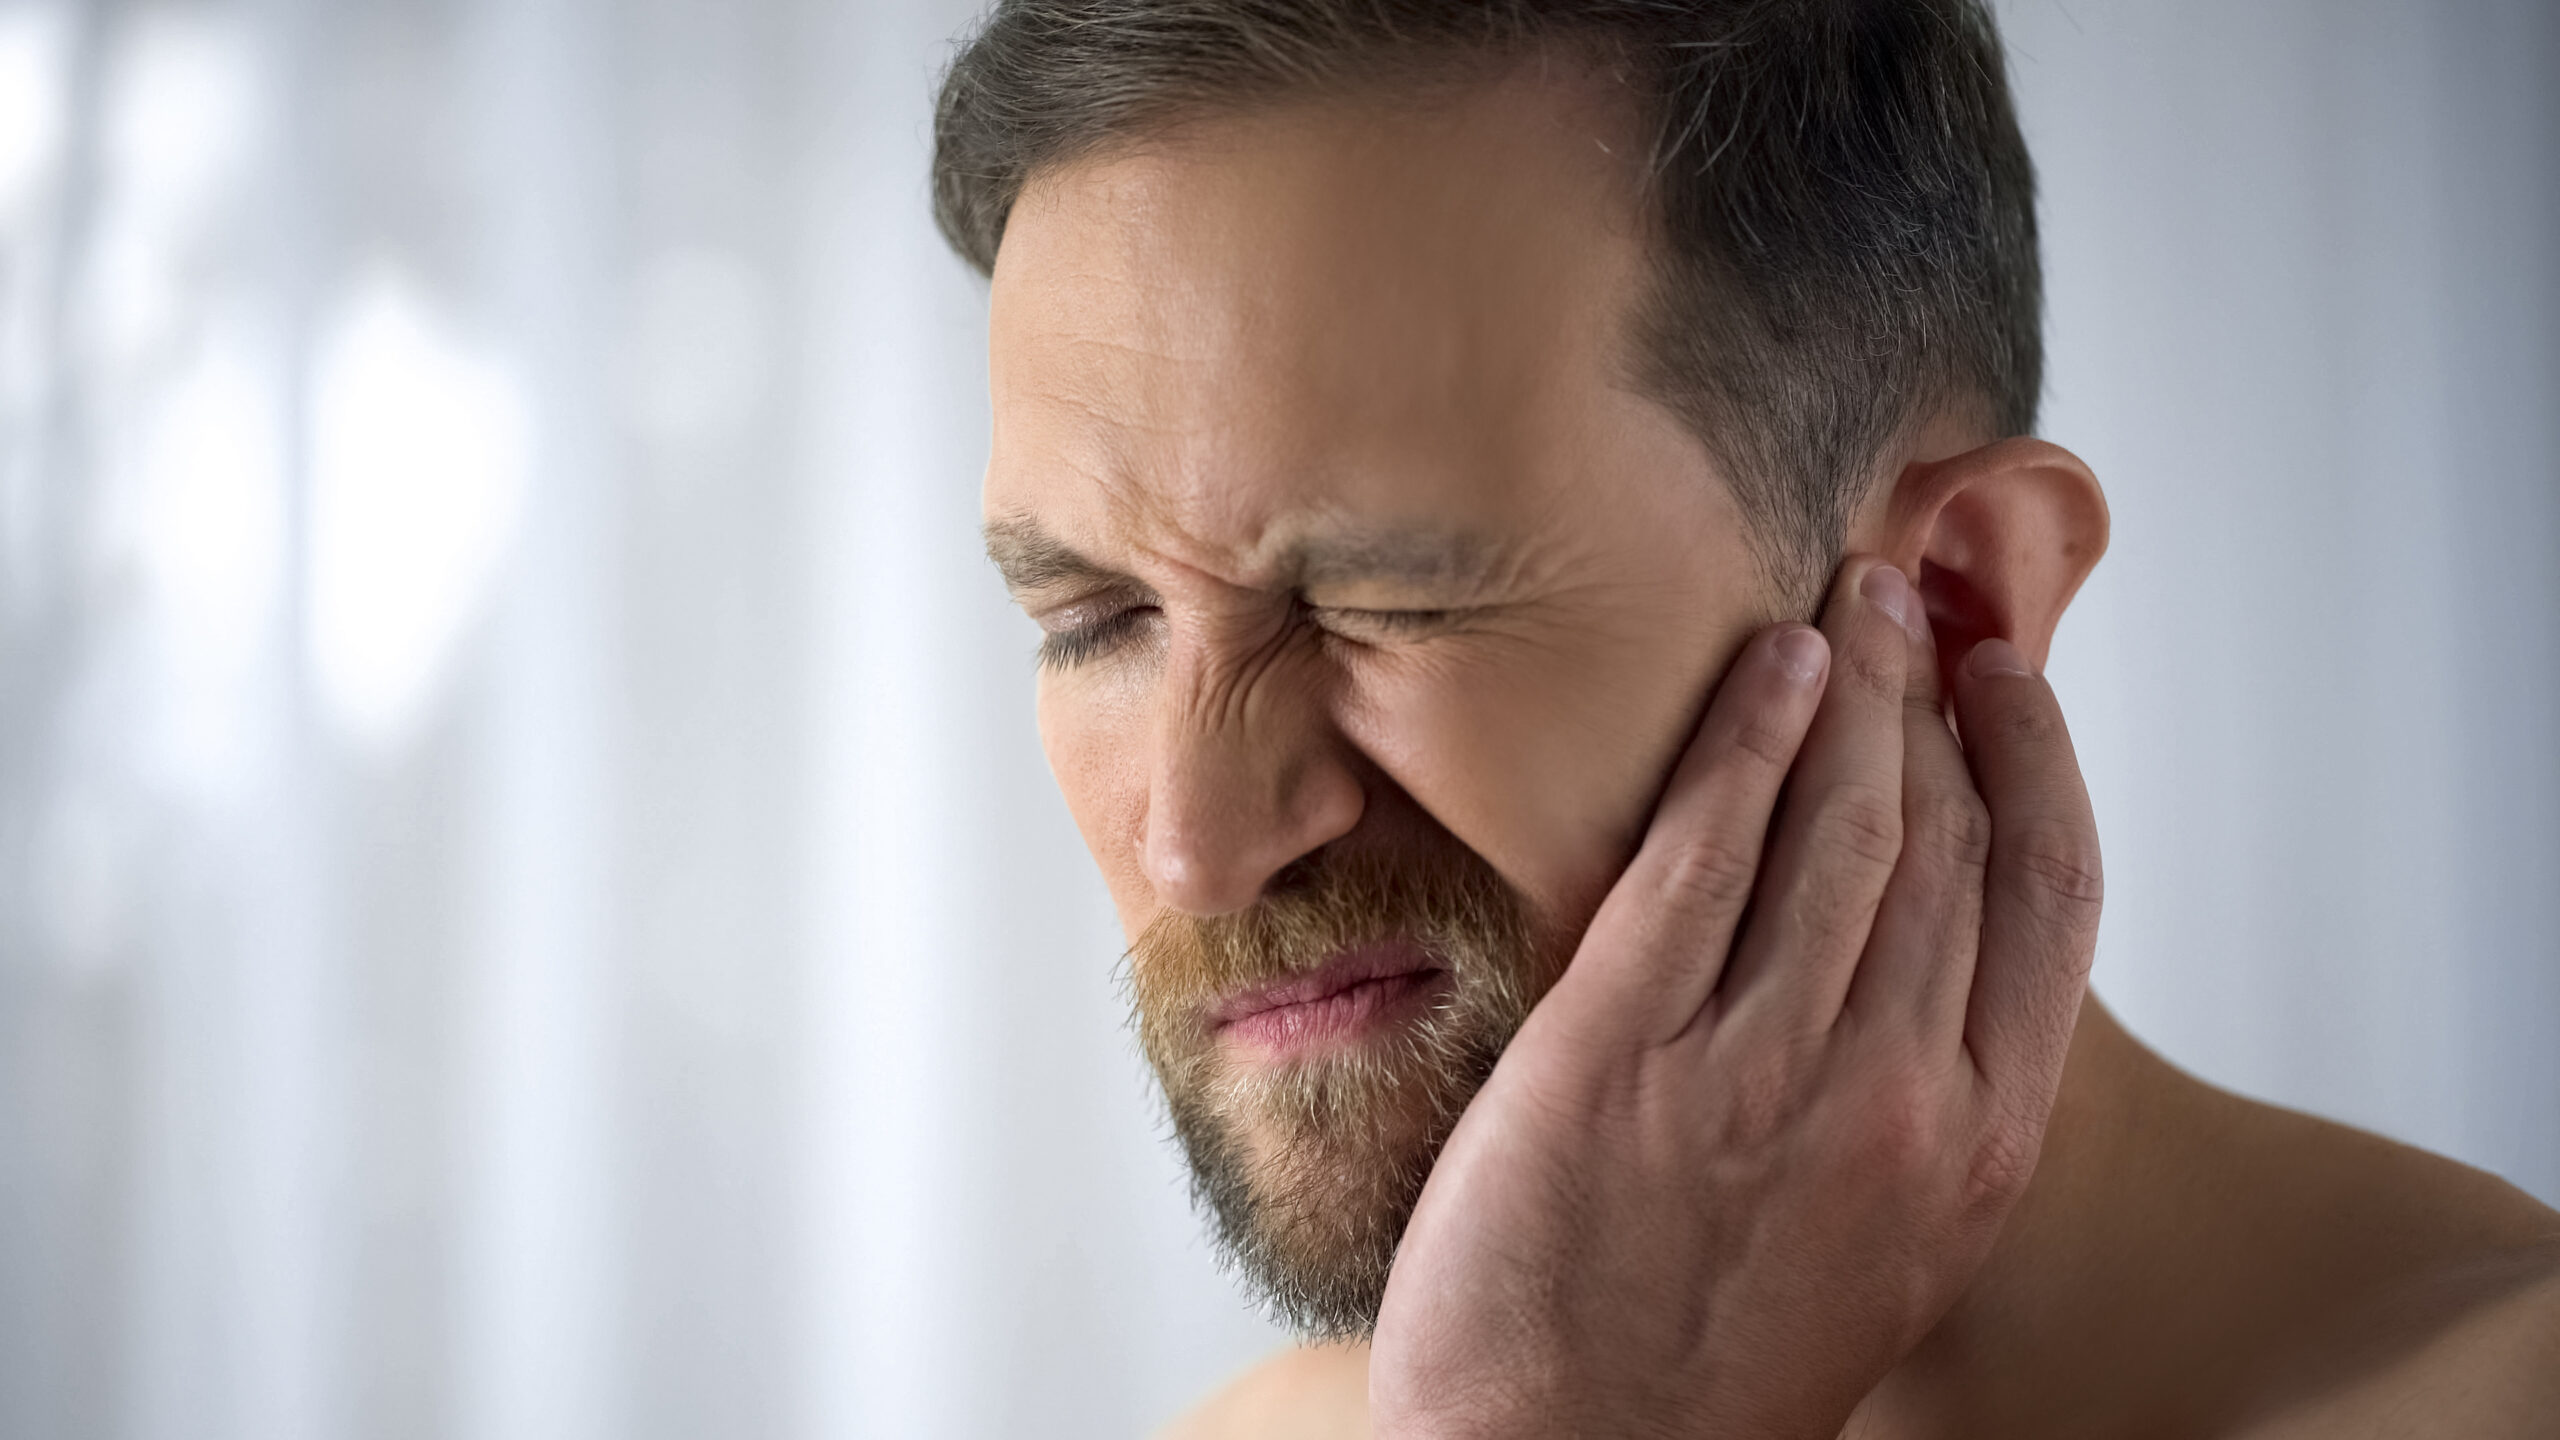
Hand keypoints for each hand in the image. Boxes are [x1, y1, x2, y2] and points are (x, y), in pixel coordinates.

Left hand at [1368, 558, 2103, 1437]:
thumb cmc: (1711, 1371)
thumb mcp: (1877, 1251)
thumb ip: (1915, 1110)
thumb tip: (1912, 969)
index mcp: (1975, 1152)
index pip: (2048, 905)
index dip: (2036, 766)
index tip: (2008, 683)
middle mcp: (1892, 1098)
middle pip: (1946, 840)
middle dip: (1932, 697)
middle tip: (1907, 603)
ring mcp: (1756, 1070)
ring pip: (1843, 829)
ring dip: (1853, 689)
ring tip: (1845, 605)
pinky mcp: (1617, 1051)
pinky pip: (1700, 856)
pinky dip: (1745, 742)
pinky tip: (1765, 671)